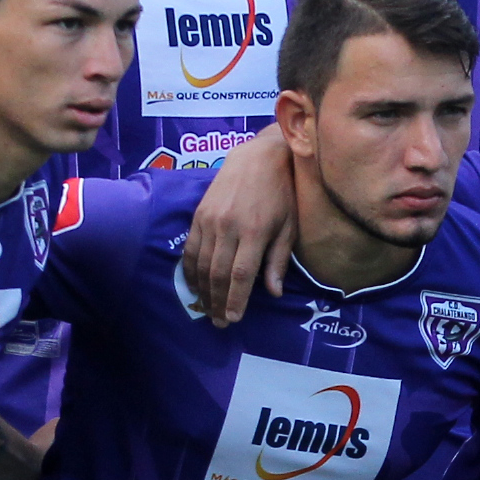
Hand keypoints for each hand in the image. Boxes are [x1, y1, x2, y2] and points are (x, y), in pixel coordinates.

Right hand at [185, 127, 297, 326]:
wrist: (257, 157)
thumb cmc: (281, 194)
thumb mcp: (289, 227)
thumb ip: (278, 260)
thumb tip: (274, 293)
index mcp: (255, 231)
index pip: (241, 274)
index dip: (236, 299)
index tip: (233, 319)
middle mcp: (229, 226)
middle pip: (218, 274)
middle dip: (217, 302)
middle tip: (219, 322)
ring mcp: (210, 220)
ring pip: (201, 264)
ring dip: (203, 291)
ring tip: (207, 309)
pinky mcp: (199, 215)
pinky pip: (190, 249)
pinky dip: (190, 270)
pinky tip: (194, 286)